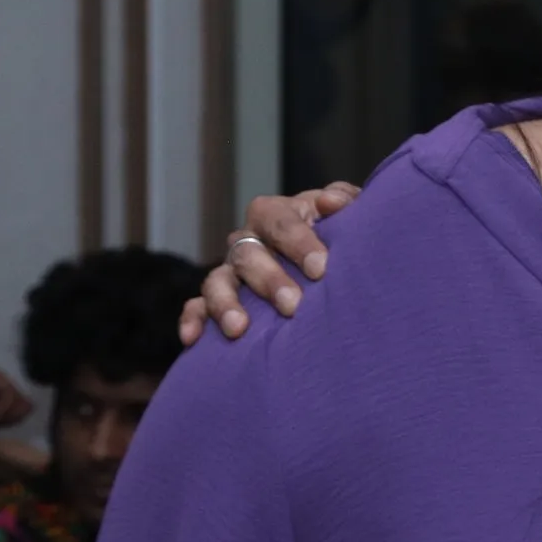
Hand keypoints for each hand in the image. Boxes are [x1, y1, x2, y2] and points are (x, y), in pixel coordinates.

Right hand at [184, 184, 358, 344]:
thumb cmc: (341, 237)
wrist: (330, 267)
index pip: (280, 221)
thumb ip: (346, 201)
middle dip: (268, 280)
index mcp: (277, 214)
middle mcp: (248, 240)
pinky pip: (196, 307)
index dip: (298, 242)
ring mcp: (230, 271)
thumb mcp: (348, 215)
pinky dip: (193, 320)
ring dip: (226, 303)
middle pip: (247, 253)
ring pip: (217, 281)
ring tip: (239, 328)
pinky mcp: (217, 298)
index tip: (321, 269)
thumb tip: (330, 203)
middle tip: (292, 305)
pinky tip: (193, 339)